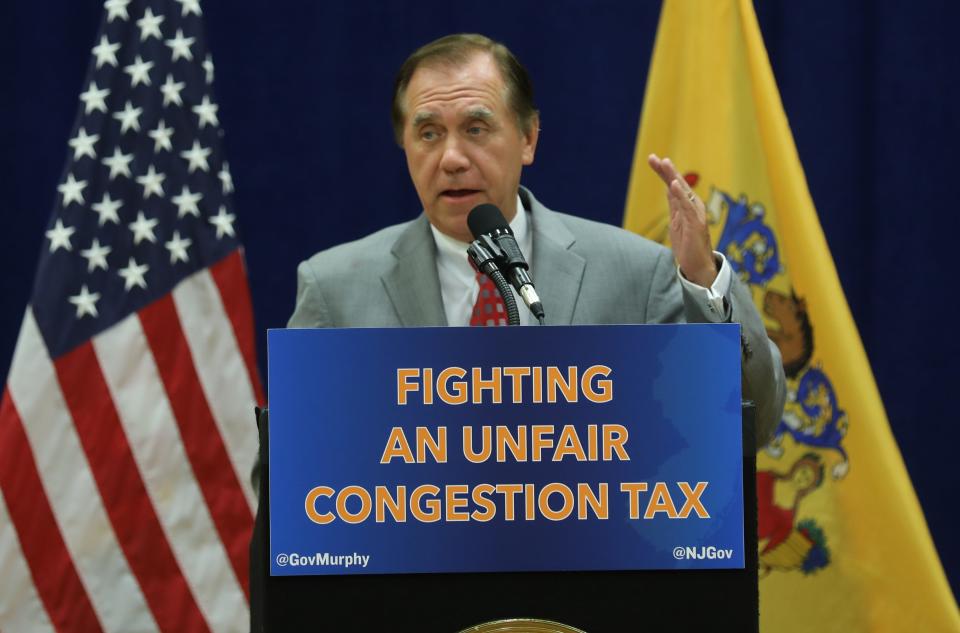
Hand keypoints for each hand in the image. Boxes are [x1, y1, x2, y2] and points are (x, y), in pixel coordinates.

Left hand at [647, 153, 717, 286]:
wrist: (698, 266)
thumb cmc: (688, 245)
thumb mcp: (676, 221)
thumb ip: (674, 204)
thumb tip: (668, 188)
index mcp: (686, 205)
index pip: (673, 184)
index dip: (663, 172)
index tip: (652, 159)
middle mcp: (693, 206)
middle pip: (678, 184)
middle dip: (666, 170)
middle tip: (655, 158)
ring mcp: (696, 214)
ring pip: (683, 191)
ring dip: (673, 177)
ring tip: (665, 163)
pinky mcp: (696, 224)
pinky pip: (688, 207)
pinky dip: (681, 195)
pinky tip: (673, 185)